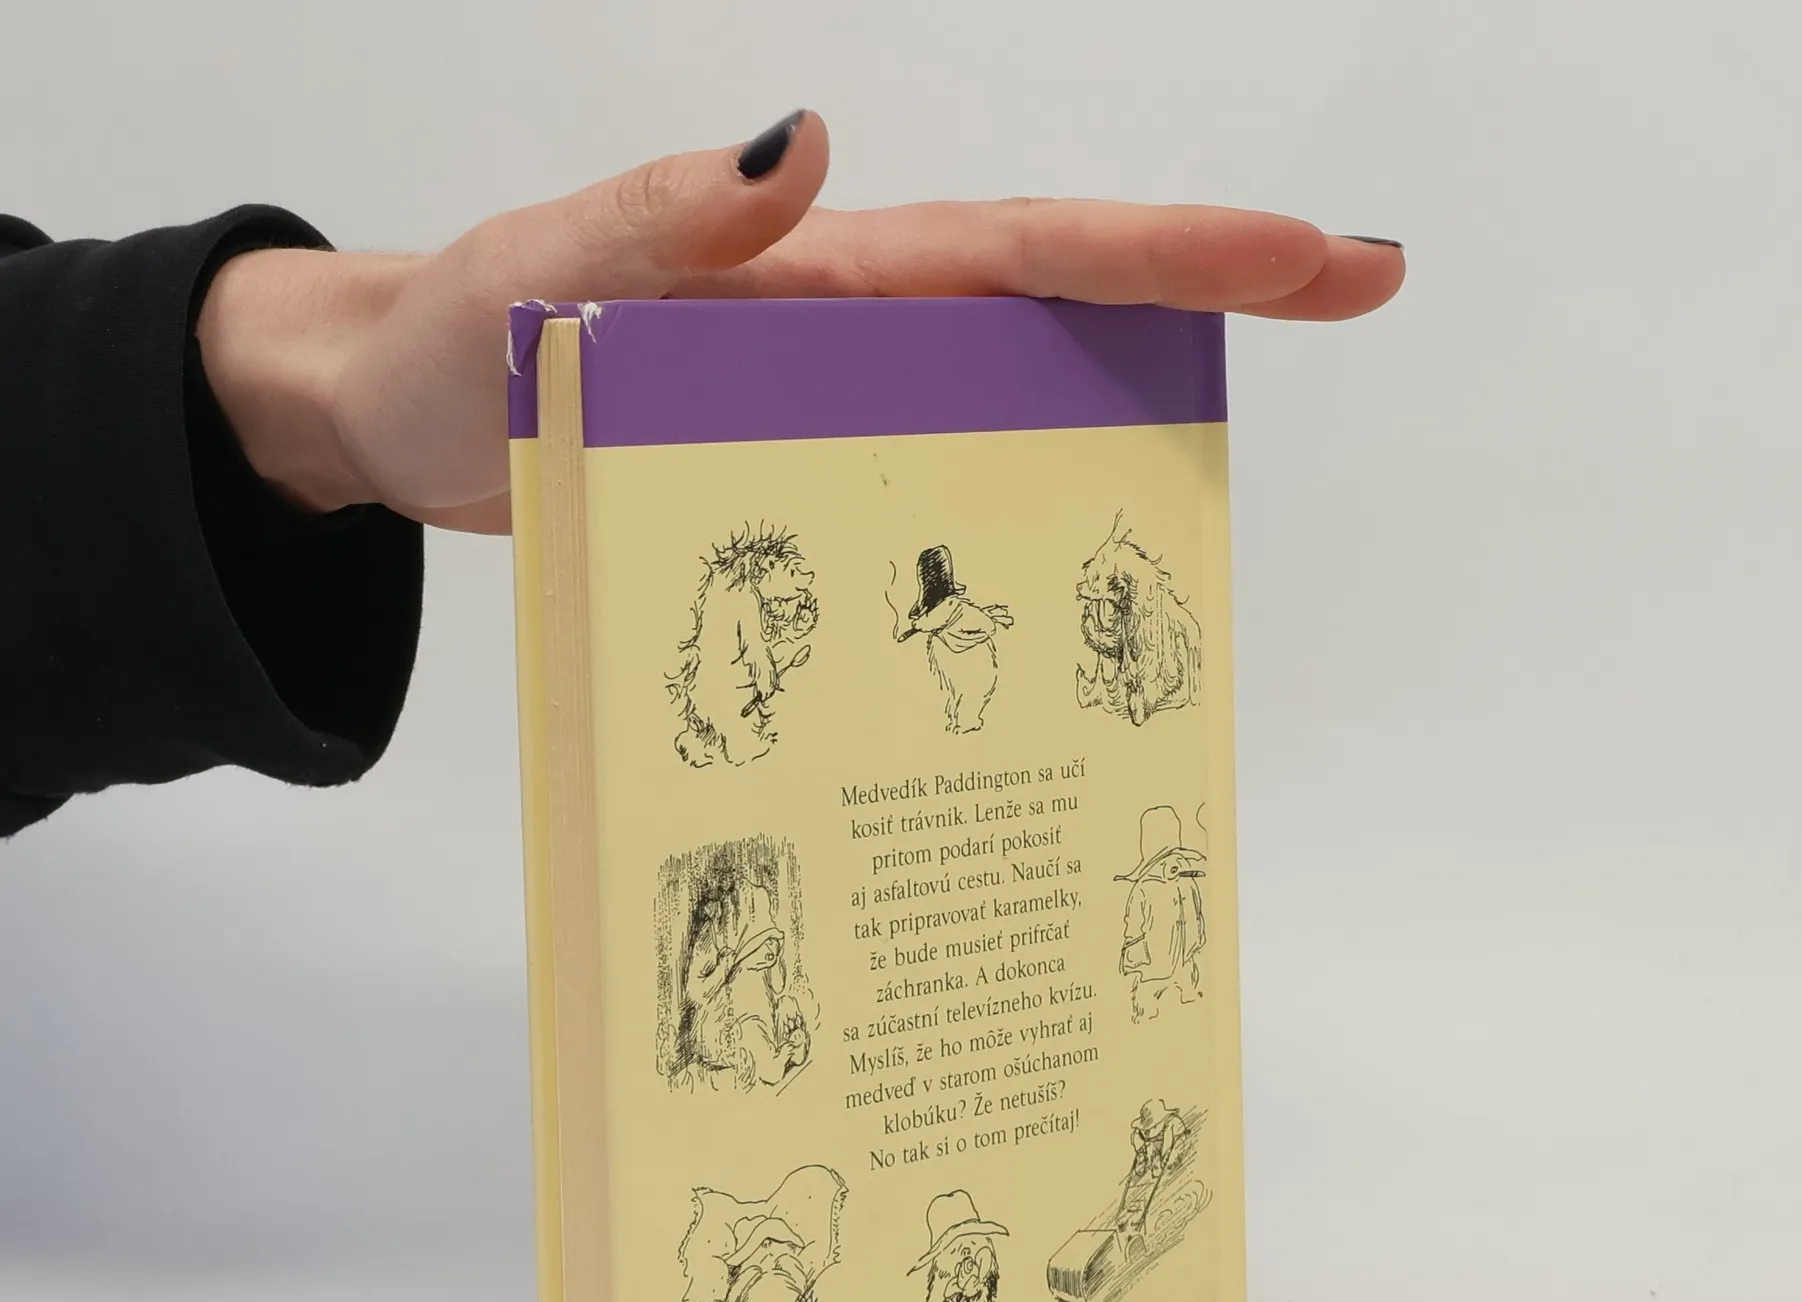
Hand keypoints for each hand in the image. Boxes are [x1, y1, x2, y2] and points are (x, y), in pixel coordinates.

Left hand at [197, 110, 1403, 532]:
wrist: (390, 424)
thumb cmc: (448, 342)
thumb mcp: (532, 276)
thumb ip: (658, 221)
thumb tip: (808, 145)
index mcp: (815, 282)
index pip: (1022, 250)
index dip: (1168, 245)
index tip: (1310, 250)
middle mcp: (849, 345)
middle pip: (1060, 314)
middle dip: (1209, 298)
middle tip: (1355, 292)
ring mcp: (832, 422)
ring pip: (1009, 420)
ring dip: (1122, 438)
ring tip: (1224, 507)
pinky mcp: (796, 494)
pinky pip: (924, 509)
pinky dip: (999, 538)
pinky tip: (1048, 599)